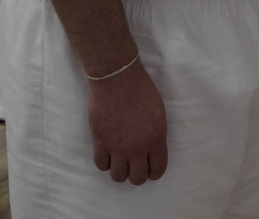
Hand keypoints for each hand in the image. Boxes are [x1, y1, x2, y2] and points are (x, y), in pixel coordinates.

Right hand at [88, 61, 168, 184]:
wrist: (117, 78)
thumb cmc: (141, 90)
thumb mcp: (158, 113)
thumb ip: (156, 135)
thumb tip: (151, 150)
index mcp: (156, 138)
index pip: (158, 170)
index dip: (154, 172)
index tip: (150, 169)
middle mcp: (137, 147)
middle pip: (137, 179)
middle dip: (137, 174)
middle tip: (134, 165)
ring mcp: (117, 146)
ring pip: (118, 177)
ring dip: (120, 170)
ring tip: (120, 160)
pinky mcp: (100, 141)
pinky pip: (101, 165)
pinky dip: (105, 162)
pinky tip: (108, 153)